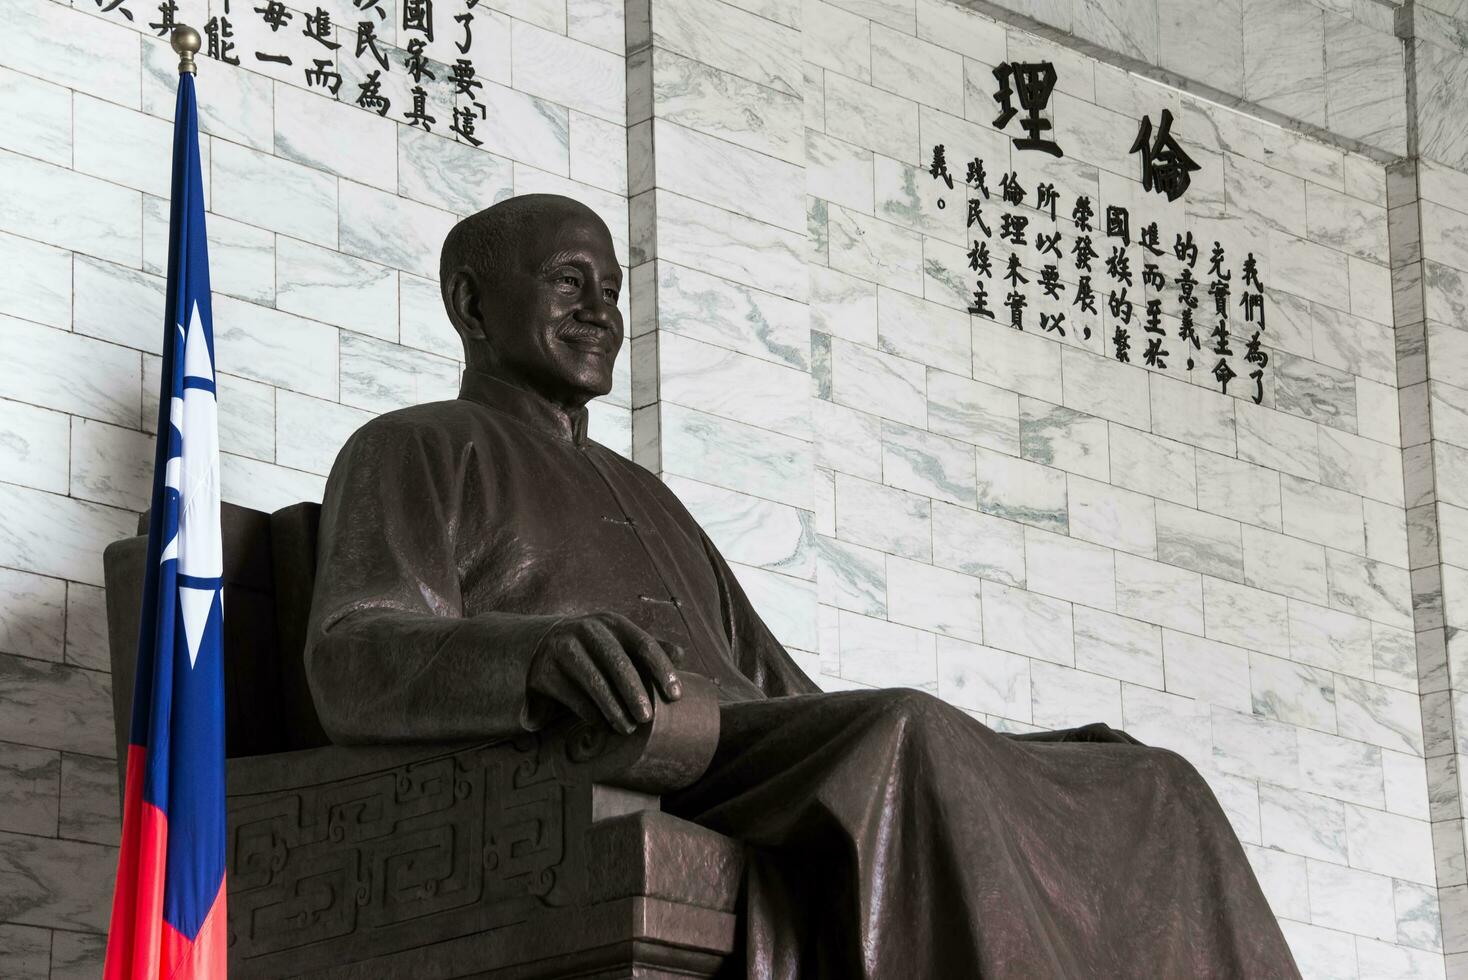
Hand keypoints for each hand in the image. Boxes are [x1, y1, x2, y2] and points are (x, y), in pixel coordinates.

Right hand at [526, 612, 684, 733]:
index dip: (662, 670)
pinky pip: (573, 696)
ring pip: (594, 682)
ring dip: (613, 709)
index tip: (676, 696)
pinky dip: (590, 713)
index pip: (645, 644)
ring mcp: (564, 648)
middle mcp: (588, 630)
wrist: (542, 645)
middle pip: (618, 663)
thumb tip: (680, 654)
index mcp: (613, 623)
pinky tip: (601, 724)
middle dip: (635, 693)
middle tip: (647, 718)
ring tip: (628, 728)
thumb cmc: (594, 648)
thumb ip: (648, 649)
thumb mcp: (619, 641)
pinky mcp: (545, 670)